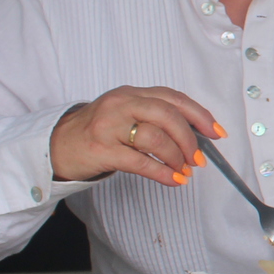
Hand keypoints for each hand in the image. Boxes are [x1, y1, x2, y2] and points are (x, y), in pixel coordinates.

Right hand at [50, 86, 220, 187]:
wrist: (57, 145)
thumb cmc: (98, 131)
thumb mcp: (126, 114)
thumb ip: (155, 117)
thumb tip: (196, 136)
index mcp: (132, 94)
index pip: (173, 98)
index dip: (199, 115)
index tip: (216, 132)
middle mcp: (121, 104)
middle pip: (168, 115)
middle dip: (190, 139)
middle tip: (199, 158)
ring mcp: (109, 126)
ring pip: (155, 138)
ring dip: (177, 157)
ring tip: (183, 169)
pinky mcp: (101, 150)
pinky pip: (140, 162)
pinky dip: (163, 172)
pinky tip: (173, 180)